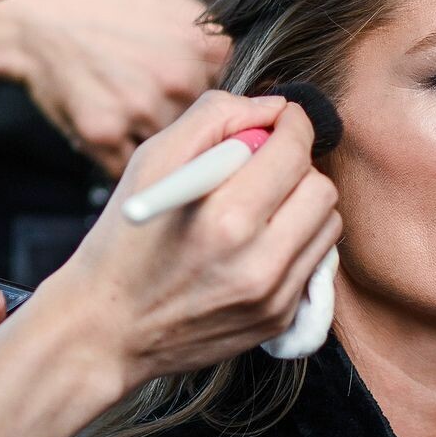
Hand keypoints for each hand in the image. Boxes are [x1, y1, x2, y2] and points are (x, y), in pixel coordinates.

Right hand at [3, 0, 229, 177]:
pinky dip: (123, 156)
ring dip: (160, 149)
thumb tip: (250, 81)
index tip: (220, 118)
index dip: (230, 114)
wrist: (36, 9)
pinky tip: (109, 123)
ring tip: (130, 113)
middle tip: (159, 109)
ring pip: (172, 155)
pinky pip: (130, 167)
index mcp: (206, 50)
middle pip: (210, 133)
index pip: (242, 104)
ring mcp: (142, 111)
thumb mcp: (171, 6)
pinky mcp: (103, 135)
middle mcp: (180, 82)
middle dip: (194, 132)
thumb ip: (212, 46)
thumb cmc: (102, 0)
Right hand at [39, 90, 341, 394]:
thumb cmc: (123, 240)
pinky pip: (314, 262)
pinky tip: (257, 242)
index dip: (292, 124)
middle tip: (265, 165)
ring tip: (260, 205)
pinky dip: (295, 242)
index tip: (281, 119)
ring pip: (327, 225)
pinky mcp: (278, 320)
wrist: (108, 330)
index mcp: (224, 217)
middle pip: (321, 187)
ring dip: (302, 204)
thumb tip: (271, 106)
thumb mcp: (150, 163)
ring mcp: (272, 297)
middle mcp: (257, 262)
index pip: (293, 151)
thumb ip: (213, 118)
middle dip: (298, 165)